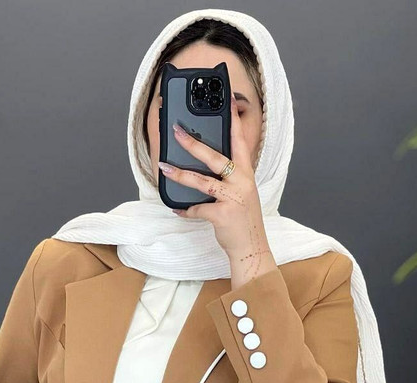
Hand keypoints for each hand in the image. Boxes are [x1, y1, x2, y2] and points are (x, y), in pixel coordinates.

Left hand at [158, 92, 276, 282]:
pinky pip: (198, 209)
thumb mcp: (241, 194)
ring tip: (164, 167)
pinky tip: (179, 210)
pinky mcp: (222, 215)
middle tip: (177, 131)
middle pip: (215, 157)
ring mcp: (233, 198)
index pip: (239, 141)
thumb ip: (227, 179)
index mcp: (245, 174)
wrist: (252, 247)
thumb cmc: (244, 220)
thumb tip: (202, 168)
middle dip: (193, 143)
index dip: (233, 121)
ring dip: (180, 174)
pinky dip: (187, 210)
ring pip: (202, 181)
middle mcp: (241, 182)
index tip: (226, 101)